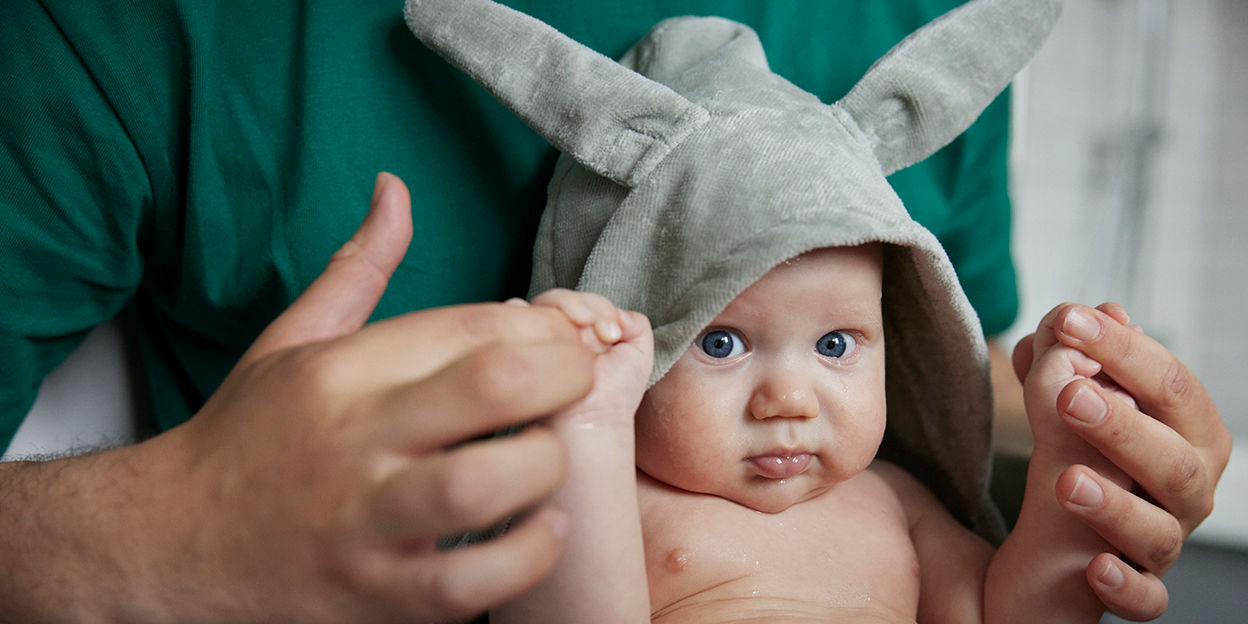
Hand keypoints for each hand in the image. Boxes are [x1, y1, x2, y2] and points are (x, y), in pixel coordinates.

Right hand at [164, 173, 593, 621]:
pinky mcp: (374, 597)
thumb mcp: (292, 338)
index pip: (469, 325)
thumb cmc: (247, 437)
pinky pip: (469, 584)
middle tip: (576, 386)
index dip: (542, 327)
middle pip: (492, 385)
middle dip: (564, 375)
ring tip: (548, 459)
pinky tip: (537, 528)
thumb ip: (358, 266)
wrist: (166, 545)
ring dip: (544, 466)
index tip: (560, 341)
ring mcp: (363, 524)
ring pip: (483, 484)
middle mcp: (353, 439)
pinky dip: (525, 557)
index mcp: (341, 369)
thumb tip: (396, 188)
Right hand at [528, 288, 653, 430]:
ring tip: (583, 336)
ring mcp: (540, 336)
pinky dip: (527, 313)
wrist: (595, 421)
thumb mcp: (639, 352)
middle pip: (564, 297)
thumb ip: (635, 321)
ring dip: (565, 310)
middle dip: (586, 307)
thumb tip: (615, 310)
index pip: (587, 300)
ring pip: (544, 302)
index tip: (614, 335)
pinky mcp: (519, 343)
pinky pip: (514, 313)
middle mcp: (561, 329)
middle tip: (603, 335)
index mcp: (586, 328)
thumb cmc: (615, 394)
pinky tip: (549, 335)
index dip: (601, 308)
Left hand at [1013, 302, 1231, 620]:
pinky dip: (1126, 586)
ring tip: (1066, 481)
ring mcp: (1166, 541)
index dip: (1122, 351)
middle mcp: (1189, 488)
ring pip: (1159, 531)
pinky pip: (1146, 598)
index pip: (1170, 386)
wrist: (1067, 539)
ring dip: (1114, 506)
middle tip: (1069, 395)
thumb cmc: (1087, 450)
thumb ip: (1077, 359)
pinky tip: (1094, 566)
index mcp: (1188, 432)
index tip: (1069, 321)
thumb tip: (1102, 311)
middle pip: (1174, 460)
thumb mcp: (1073, 402)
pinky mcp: (1141, 588)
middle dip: (1124, 426)